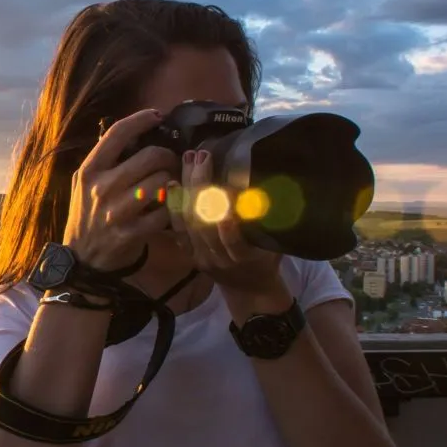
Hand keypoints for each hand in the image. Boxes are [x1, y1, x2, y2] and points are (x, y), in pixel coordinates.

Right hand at [64, 108, 180, 271]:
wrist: (81, 259)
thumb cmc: (87, 215)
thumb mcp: (84, 184)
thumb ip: (105, 160)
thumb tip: (135, 134)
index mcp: (90, 171)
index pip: (117, 133)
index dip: (141, 119)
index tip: (157, 116)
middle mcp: (101, 188)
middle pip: (150, 156)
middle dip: (168, 156)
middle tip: (170, 162)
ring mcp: (116, 212)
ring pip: (162, 182)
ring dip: (172, 182)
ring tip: (171, 184)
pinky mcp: (131, 233)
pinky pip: (165, 213)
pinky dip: (172, 209)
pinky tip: (170, 207)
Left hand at [167, 149, 283, 294]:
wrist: (249, 291)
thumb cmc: (267, 261)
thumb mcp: (274, 244)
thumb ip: (269, 221)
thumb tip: (268, 185)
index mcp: (244, 257)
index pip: (231, 234)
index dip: (227, 211)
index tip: (228, 184)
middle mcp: (218, 258)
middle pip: (203, 221)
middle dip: (201, 185)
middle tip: (202, 156)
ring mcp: (200, 256)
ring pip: (188, 221)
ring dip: (187, 187)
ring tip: (188, 160)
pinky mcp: (189, 254)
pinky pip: (178, 228)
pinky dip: (174, 205)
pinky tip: (173, 183)